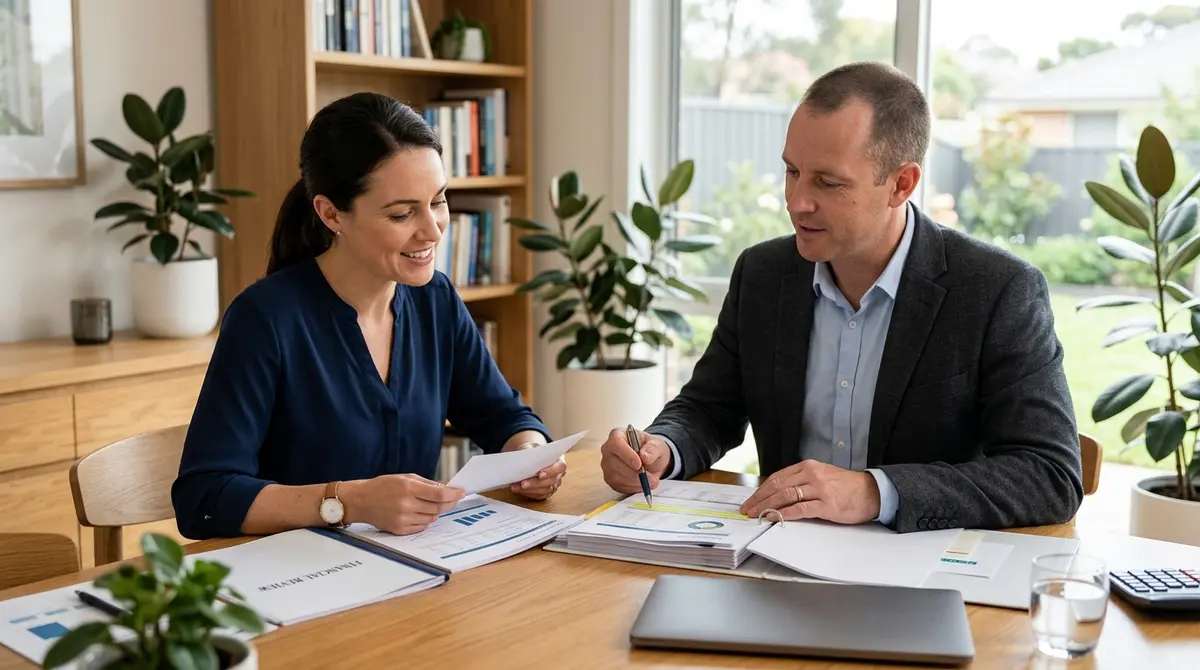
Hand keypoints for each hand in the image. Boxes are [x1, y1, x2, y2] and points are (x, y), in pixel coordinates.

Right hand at [342, 474, 464, 534]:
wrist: (361, 501)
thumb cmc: (383, 486)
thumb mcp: (405, 477)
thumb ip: (426, 483)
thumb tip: (446, 489)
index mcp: (408, 488)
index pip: (438, 494)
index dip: (453, 494)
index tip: (461, 492)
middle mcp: (406, 504)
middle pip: (438, 507)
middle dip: (449, 503)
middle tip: (453, 499)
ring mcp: (403, 519)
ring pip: (432, 518)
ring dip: (436, 512)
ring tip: (429, 504)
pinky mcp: (399, 530)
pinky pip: (422, 527)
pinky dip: (425, 520)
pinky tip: (419, 513)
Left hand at [503, 441, 566, 499]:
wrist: (528, 457)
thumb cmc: (532, 451)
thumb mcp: (531, 447)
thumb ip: (531, 452)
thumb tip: (527, 460)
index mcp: (559, 460)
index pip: (561, 467)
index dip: (552, 471)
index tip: (540, 474)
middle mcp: (558, 474)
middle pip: (551, 481)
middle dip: (536, 483)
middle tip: (523, 483)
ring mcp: (553, 484)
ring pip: (544, 491)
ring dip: (529, 490)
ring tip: (515, 486)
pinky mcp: (544, 492)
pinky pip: (537, 496)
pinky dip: (526, 493)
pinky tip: (516, 489)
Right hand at [599, 427, 670, 493]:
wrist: (651, 461)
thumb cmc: (651, 449)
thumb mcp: (658, 445)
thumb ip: (653, 449)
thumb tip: (645, 457)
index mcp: (618, 435)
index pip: (615, 443)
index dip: (626, 454)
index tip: (639, 464)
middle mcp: (608, 450)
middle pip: (614, 462)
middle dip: (634, 473)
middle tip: (651, 479)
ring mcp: (607, 465)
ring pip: (616, 477)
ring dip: (635, 482)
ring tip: (652, 481)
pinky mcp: (610, 479)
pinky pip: (619, 486)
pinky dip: (633, 488)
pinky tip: (643, 484)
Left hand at [739, 460, 880, 523]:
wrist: (872, 491)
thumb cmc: (846, 486)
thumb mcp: (821, 476)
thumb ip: (801, 481)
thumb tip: (777, 494)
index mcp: (808, 466)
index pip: (777, 477)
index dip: (761, 490)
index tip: (751, 500)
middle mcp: (812, 475)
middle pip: (778, 486)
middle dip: (759, 499)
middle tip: (748, 510)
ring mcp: (820, 489)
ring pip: (786, 496)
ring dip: (768, 507)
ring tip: (757, 515)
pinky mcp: (828, 504)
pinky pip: (802, 509)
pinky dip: (786, 513)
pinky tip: (775, 518)